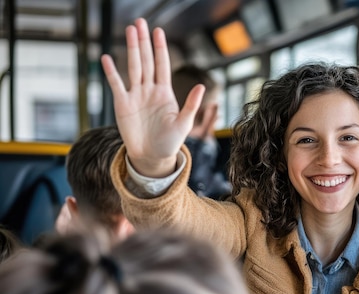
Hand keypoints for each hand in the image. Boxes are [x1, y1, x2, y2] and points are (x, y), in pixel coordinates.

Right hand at [100, 18, 204, 176]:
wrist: (152, 157)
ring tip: (129, 31)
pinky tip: (107, 57)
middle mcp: (150, 90)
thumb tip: (202, 86)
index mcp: (165, 93)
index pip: (163, 65)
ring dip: (132, 49)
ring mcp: (135, 96)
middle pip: (147, 61)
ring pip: (133, 67)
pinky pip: (116, 85)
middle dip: (144, 42)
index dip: (160, 48)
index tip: (158, 30)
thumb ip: (191, 105)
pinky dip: (111, 72)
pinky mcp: (123, 105)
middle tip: (139, 22)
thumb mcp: (184, 124)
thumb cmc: (170, 142)